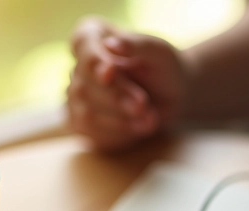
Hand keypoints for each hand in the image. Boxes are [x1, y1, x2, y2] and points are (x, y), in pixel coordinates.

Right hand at [67, 17, 185, 150]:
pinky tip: (140, 128)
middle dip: (116, 98)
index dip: (93, 61)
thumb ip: (136, 46)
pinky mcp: (82, 124)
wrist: (172, 98)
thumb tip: (111, 44)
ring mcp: (76, 96)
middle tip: (144, 105)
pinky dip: (119, 135)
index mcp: (92, 36)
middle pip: (83, 86)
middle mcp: (78, 66)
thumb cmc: (164, 68)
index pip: (82, 44)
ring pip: (86, 114)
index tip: (110, 72)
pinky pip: (92, 134)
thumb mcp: (158, 52)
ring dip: (120, 121)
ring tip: (151, 119)